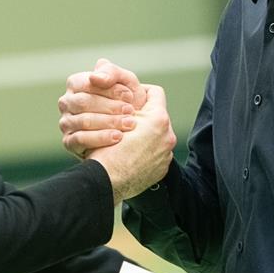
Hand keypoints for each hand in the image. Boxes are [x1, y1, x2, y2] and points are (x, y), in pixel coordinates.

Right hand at [59, 58, 147, 157]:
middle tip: (130, 111)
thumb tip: (94, 77)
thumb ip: (111, 72)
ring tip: (129, 124)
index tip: (129, 96)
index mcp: (75, 84)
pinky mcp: (69, 142)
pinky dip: (101, 138)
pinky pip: (80, 139)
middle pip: (84, 102)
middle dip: (110, 107)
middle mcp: (66, 102)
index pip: (88, 84)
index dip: (110, 90)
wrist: (133, 128)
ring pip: (84, 121)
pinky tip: (118, 137)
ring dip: (109, 122)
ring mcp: (65, 123)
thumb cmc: (126, 100)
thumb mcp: (125, 81)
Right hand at [86, 84, 176, 203]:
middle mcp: (167, 136)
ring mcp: (166, 155)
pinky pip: (155, 154)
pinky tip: (129, 155)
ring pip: (156, 136)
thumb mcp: (113, 118)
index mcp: (158, 119)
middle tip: (124, 119)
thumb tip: (125, 96)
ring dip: (144, 135)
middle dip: (141, 116)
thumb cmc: (106, 149)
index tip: (129, 96)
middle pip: (156, 117)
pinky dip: (145, 152)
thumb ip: (124, 104)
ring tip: (126, 139)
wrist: (106, 182)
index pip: (155, 92)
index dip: (141, 90)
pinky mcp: (161, 169)